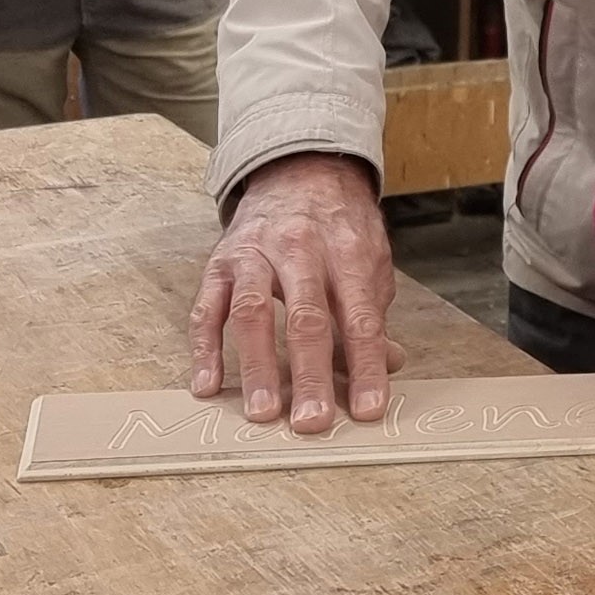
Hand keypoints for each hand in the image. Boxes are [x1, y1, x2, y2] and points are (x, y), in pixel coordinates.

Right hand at [192, 152, 395, 432]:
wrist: (298, 172)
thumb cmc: (338, 228)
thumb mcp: (369, 262)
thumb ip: (372, 314)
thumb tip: (390, 365)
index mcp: (347, 252)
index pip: (360, 318)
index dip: (366, 366)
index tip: (367, 410)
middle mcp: (300, 249)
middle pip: (305, 317)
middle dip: (309, 373)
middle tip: (311, 422)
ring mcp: (255, 254)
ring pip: (252, 311)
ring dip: (256, 366)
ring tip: (261, 413)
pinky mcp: (219, 262)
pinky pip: (207, 307)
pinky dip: (204, 348)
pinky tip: (207, 385)